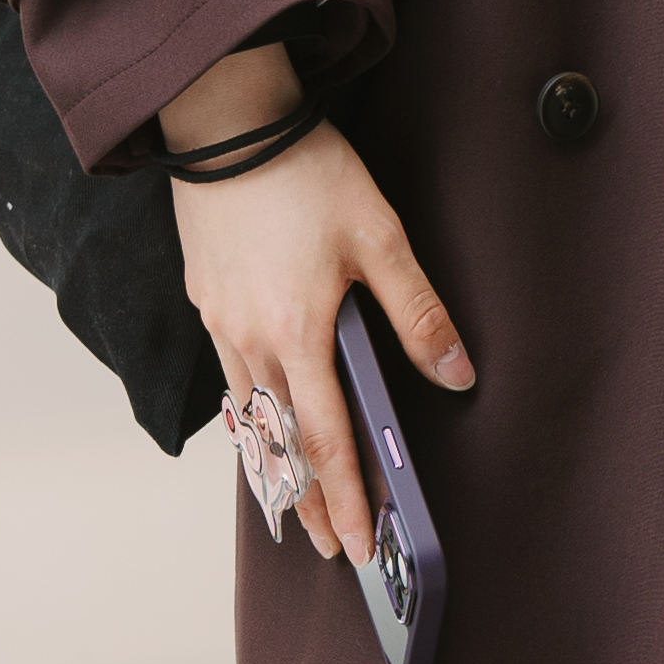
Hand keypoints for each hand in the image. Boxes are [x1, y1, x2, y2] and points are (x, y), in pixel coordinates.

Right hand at [160, 53, 471, 563]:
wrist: (225, 118)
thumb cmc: (303, 171)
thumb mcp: (381, 237)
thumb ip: (419, 313)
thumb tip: (457, 372)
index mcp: (297, 333)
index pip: (326, 440)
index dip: (344, 499)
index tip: (356, 546)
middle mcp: (251, 339)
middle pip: (282, 443)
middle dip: (306, 500)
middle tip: (326, 546)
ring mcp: (221, 322)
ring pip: (251, 414)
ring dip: (277, 463)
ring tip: (298, 497)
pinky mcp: (205, 299)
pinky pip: (231, 375)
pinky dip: (253, 412)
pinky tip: (267, 417)